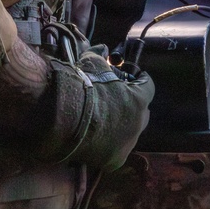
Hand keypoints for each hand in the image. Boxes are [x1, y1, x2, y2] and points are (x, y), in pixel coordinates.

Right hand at [46, 48, 153, 170]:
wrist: (61, 117)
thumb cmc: (80, 87)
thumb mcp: (91, 63)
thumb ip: (100, 55)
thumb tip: (103, 48)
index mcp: (138, 100)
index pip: (148, 87)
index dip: (140, 81)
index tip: (133, 78)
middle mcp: (138, 123)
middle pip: (142, 112)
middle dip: (133, 105)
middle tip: (117, 99)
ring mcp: (127, 144)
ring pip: (130, 133)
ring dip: (122, 125)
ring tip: (104, 120)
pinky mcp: (113, 160)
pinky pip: (117, 150)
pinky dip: (110, 144)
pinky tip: (97, 137)